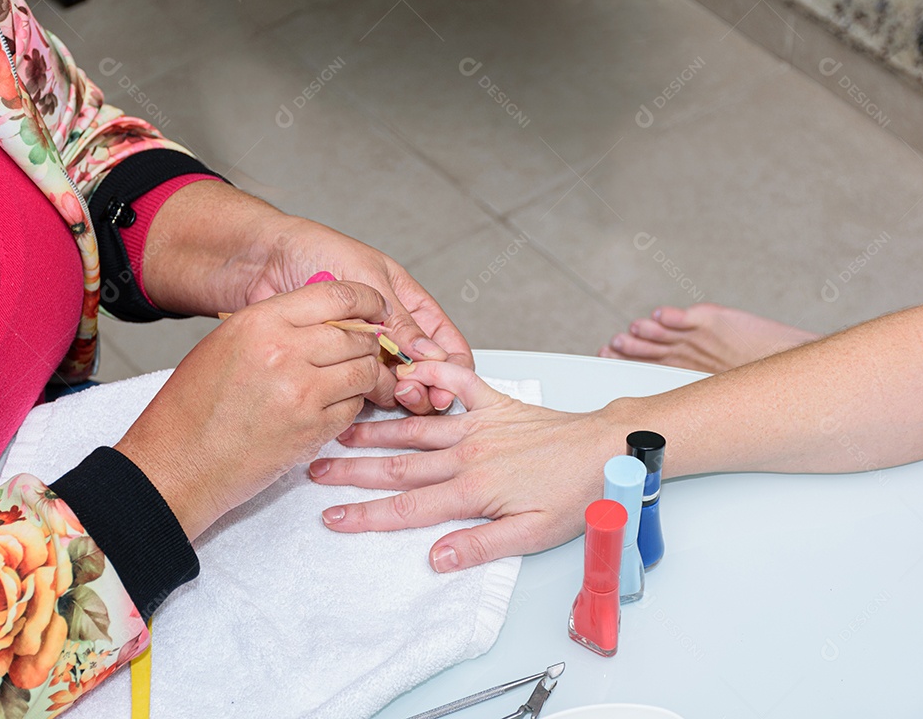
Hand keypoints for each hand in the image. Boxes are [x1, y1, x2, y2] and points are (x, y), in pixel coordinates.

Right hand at [115, 281, 387, 540]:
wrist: (178, 463)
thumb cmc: (193, 405)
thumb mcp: (226, 343)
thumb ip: (277, 325)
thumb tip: (326, 315)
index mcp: (261, 322)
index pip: (337, 295)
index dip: (366, 300)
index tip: (374, 308)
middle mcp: (285, 352)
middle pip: (357, 336)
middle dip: (366, 344)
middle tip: (360, 352)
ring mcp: (302, 394)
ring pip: (363, 372)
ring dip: (361, 376)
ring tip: (341, 382)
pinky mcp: (312, 431)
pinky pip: (353, 408)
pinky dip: (349, 407)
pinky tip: (326, 409)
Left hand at [141, 182, 471, 413]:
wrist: (260, 260)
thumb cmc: (313, 251)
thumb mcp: (367, 279)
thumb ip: (400, 319)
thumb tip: (432, 354)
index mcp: (407, 303)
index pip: (445, 343)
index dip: (452, 368)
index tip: (445, 386)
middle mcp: (388, 331)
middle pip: (422, 372)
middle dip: (423, 386)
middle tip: (409, 391)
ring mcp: (360, 351)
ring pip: (390, 385)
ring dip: (392, 394)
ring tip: (386, 393)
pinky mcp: (331, 366)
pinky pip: (354, 389)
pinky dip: (359, 397)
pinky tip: (357, 397)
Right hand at [309, 362, 627, 571]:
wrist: (607, 451)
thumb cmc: (575, 495)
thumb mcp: (533, 534)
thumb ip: (481, 544)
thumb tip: (434, 557)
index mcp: (473, 490)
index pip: (408, 508)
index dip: (366, 515)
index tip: (332, 517)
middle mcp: (468, 454)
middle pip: (399, 466)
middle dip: (353, 472)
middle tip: (314, 470)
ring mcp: (479, 425)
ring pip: (416, 428)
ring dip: (376, 430)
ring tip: (341, 430)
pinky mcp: (495, 403)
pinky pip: (459, 381)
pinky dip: (434, 369)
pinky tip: (407, 365)